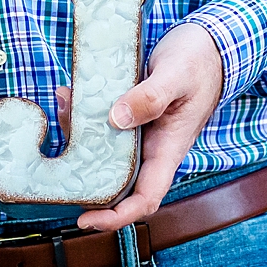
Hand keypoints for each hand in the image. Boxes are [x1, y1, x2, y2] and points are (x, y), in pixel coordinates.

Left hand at [75, 21, 225, 232]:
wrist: (209, 45)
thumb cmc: (200, 62)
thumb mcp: (176, 76)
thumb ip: (151, 97)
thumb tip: (117, 118)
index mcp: (169, 148)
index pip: (145, 198)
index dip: (117, 216)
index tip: (86, 220)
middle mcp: (153, 147)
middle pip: (117, 180)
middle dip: (86, 178)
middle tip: (56, 163)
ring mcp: (141, 132)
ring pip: (104, 149)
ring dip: (79, 138)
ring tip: (64, 108)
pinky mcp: (131, 114)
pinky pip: (102, 123)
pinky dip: (83, 114)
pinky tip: (70, 95)